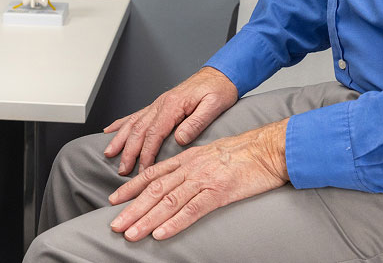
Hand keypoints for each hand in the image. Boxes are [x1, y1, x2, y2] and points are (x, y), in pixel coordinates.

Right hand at [103, 67, 238, 175]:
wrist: (220, 74)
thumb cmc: (218, 90)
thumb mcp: (213, 105)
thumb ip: (196, 122)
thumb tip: (180, 139)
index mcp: (173, 105)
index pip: (154, 133)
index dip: (146, 154)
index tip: (142, 171)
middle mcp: (162, 103)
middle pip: (139, 129)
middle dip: (128, 151)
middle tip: (122, 170)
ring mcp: (159, 104)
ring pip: (134, 122)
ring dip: (121, 138)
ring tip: (109, 153)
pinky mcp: (160, 105)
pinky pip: (137, 115)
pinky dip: (123, 123)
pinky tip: (112, 130)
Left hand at [108, 120, 288, 240]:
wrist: (268, 148)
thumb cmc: (244, 153)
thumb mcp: (211, 153)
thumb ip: (192, 165)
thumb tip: (177, 178)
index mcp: (188, 158)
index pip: (152, 172)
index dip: (131, 187)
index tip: (114, 200)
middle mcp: (191, 167)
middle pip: (155, 189)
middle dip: (132, 208)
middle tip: (115, 224)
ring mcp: (204, 179)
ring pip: (168, 200)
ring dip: (146, 219)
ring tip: (130, 234)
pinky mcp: (219, 192)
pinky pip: (192, 210)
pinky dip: (174, 223)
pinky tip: (161, 233)